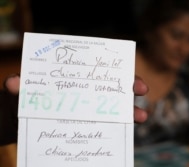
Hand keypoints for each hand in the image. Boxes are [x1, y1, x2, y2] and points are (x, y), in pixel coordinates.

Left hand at [3, 74, 148, 122]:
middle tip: (142, 89)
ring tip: (142, 116)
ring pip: (114, 108)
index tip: (127, 72)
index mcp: (73, 78)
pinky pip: (106, 125)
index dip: (115, 69)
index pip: (98, 69)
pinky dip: (118, 128)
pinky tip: (126, 131)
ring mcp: (88, 109)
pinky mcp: (86, 124)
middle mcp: (85, 92)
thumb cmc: (24, 99)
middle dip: (129, 87)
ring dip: (130, 111)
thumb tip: (13, 83)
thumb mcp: (21, 91)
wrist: (21, 119)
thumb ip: (19, 86)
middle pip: (112, 86)